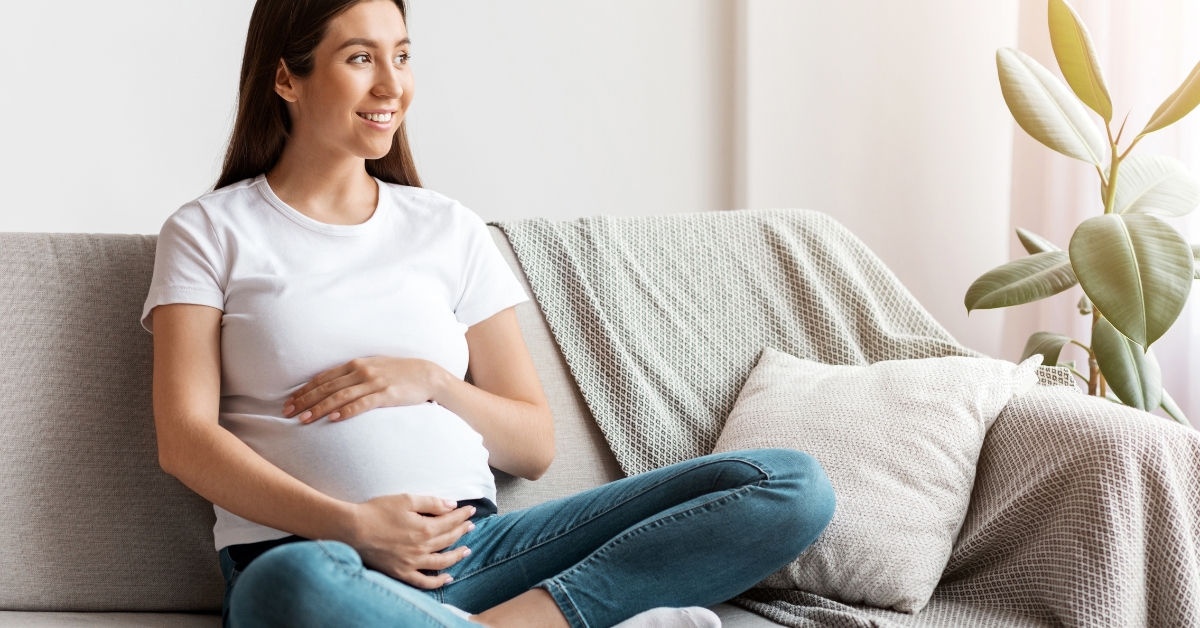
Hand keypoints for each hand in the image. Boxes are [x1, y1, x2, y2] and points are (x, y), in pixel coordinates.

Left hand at [284, 357, 446, 422]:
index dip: (304, 390)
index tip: (289, 403)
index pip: (323, 378)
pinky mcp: (387, 394)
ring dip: (320, 408)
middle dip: (305, 400)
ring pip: (340, 396)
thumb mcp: (373, 368)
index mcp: (356, 364)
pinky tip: (334, 419)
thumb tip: (331, 387)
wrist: (428, 374)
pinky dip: (347, 411)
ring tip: (304, 419)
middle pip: (327, 387)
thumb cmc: (399, 373)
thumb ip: (353, 375)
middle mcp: (362, 371)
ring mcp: (374, 382)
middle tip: (287, 413)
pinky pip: (363, 403)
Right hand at [349, 494, 475, 588]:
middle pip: (449, 539)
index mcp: (425, 528)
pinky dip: (438, 582)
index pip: (451, 521)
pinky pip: (424, 582)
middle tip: (471, 526)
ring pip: (442, 562)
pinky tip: (447, 578)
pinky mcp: (401, 573)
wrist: (353, 530)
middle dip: (462, 531)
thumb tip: (452, 505)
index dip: (462, 515)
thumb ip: (431, 503)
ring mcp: (412, 563)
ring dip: (457, 556)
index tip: (471, 510)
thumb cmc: (377, 511)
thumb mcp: (406, 500)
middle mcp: (422, 548)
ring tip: (467, 550)